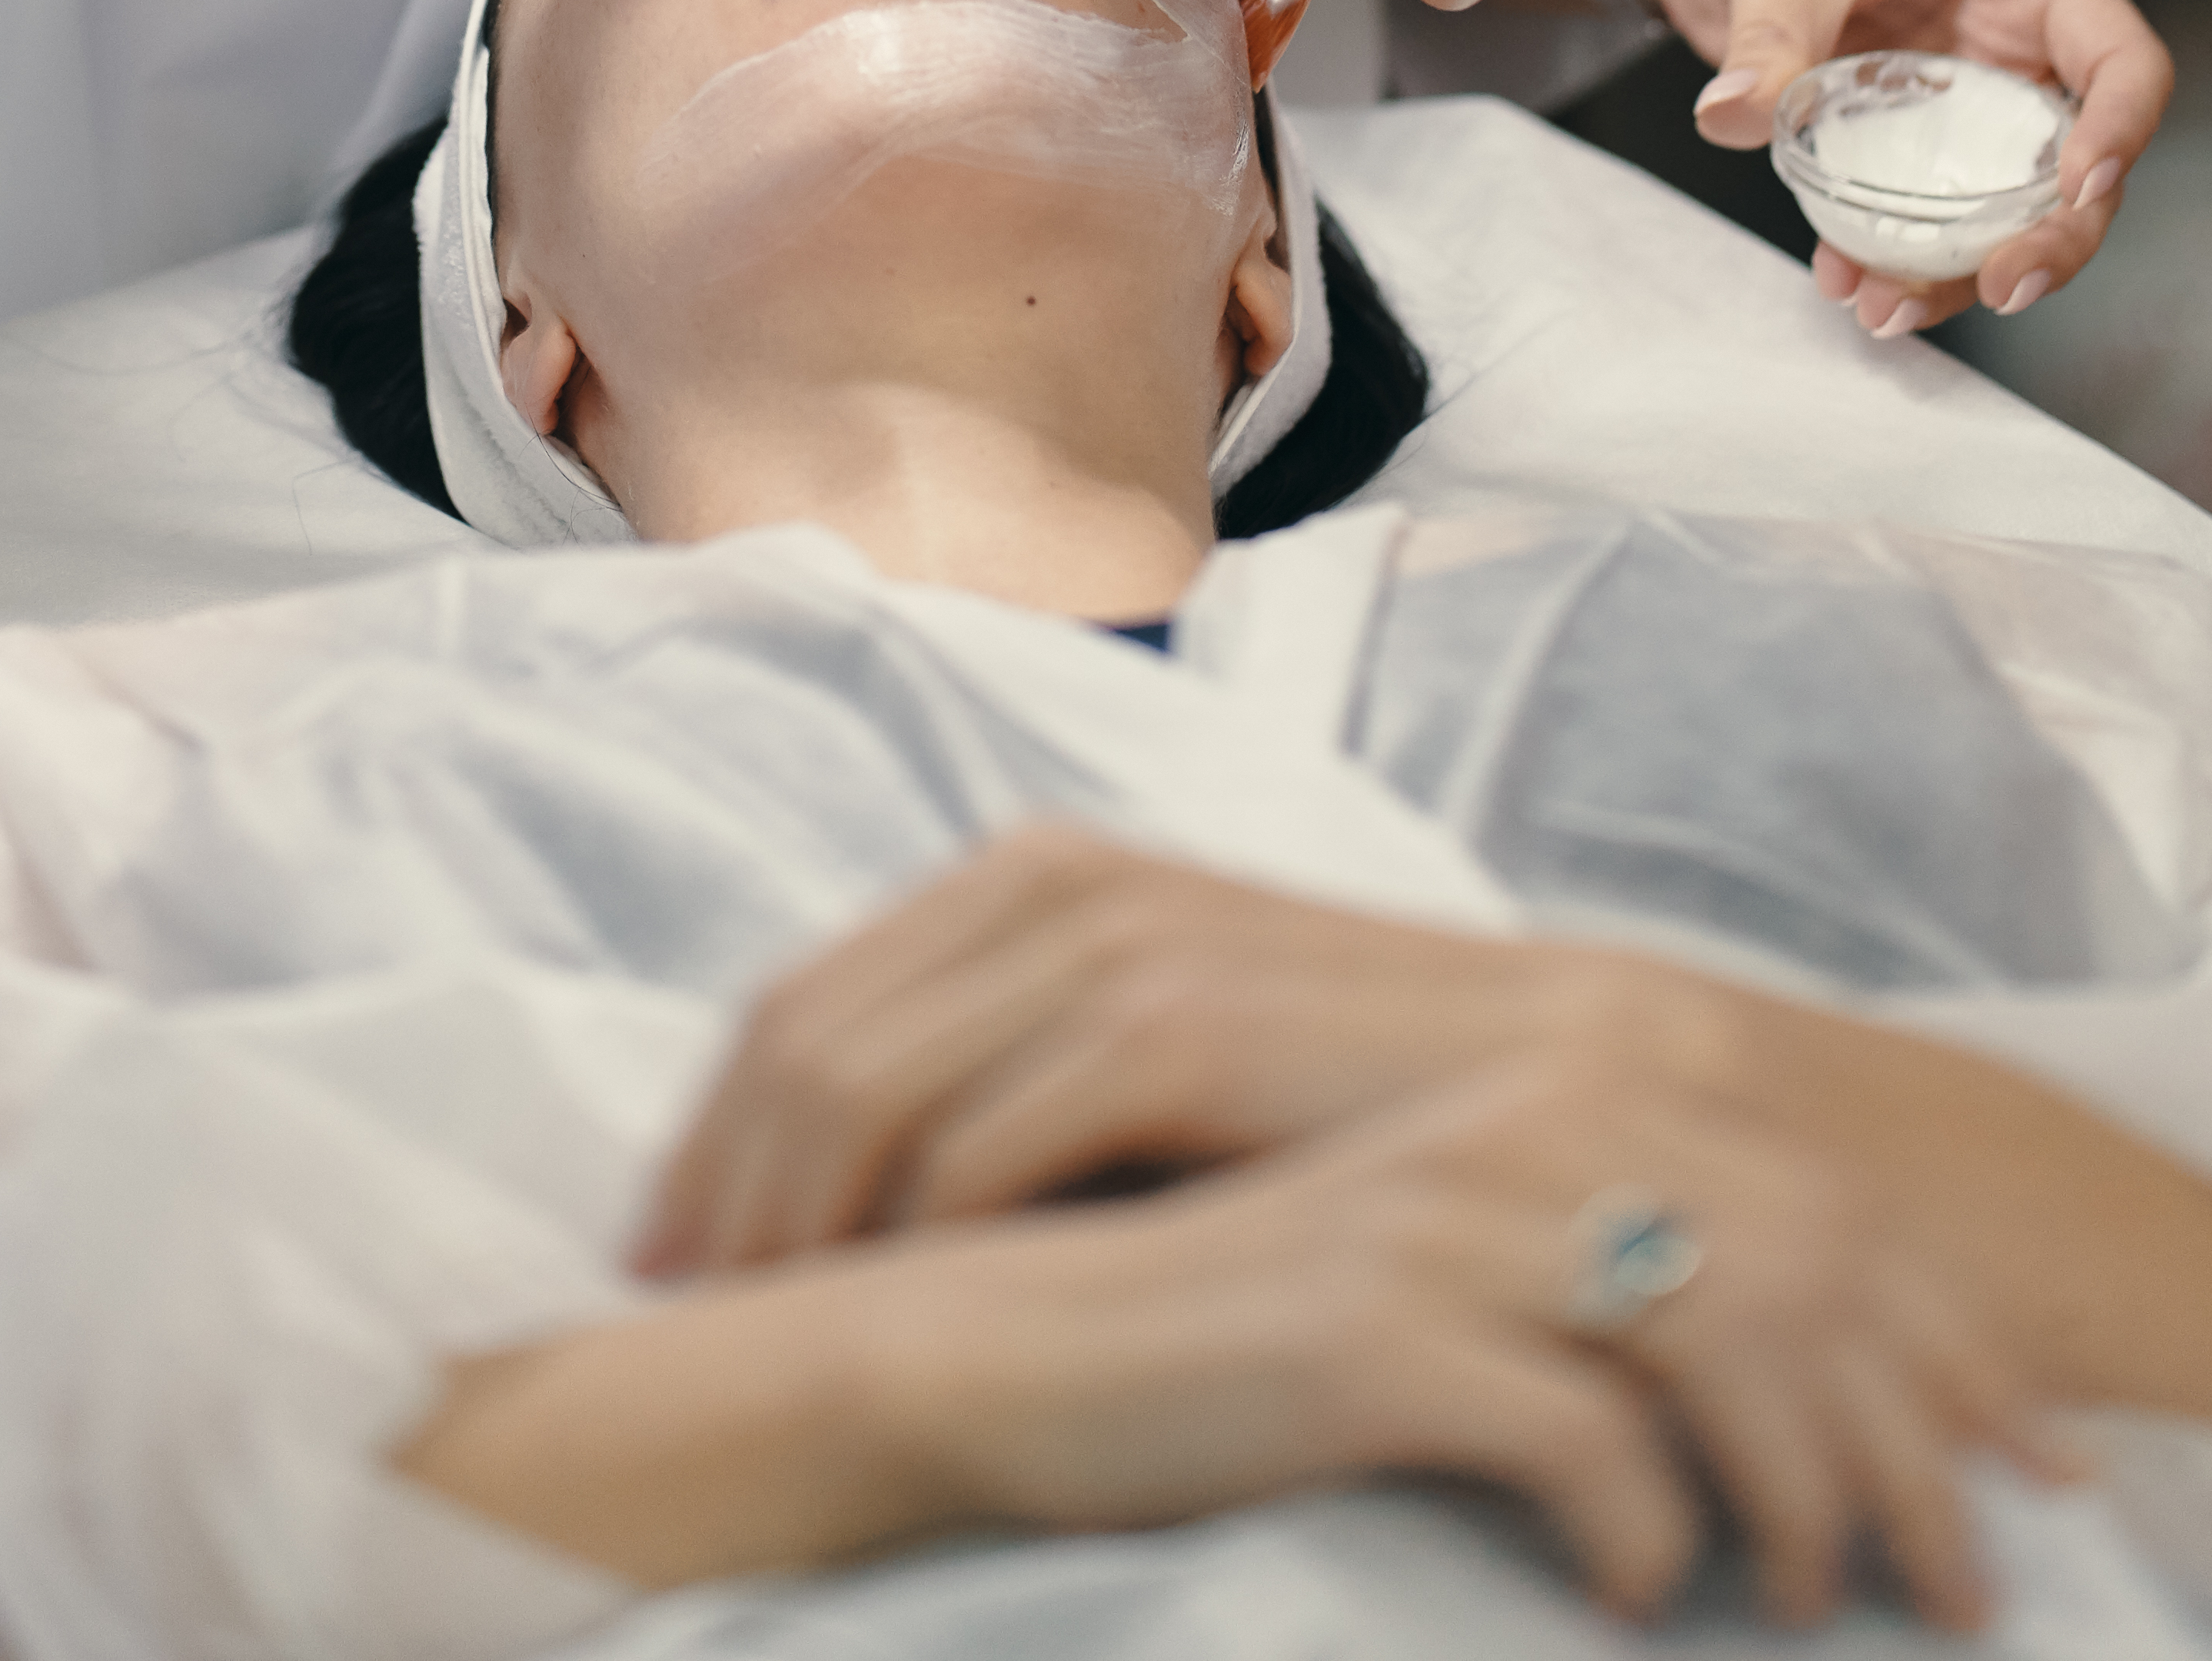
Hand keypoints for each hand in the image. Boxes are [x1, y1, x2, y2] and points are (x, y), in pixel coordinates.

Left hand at [643, 821, 1750, 1273]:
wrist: (1557, 1086)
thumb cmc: (1341, 1097)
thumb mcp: (1153, 1049)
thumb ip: (1016, 1072)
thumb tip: (850, 1186)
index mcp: (1029, 876)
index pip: (802, 996)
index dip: (709, 1129)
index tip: (654, 1257)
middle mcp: (1051, 883)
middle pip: (803, 1034)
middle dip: (716, 1182)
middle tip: (659, 1315)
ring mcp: (1115, 944)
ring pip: (864, 1081)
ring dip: (785, 1217)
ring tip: (748, 1334)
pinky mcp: (1177, 1024)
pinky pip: (985, 1138)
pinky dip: (909, 1230)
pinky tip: (889, 1316)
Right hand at [880, 1041, 2054, 1632]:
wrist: (1006, 1349)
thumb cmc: (1226, 1338)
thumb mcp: (1434, 1281)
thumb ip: (1584, 1286)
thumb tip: (1764, 1398)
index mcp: (1542, 1093)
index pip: (1820, 1198)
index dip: (1950, 1336)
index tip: (2045, 1466)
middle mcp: (1514, 1124)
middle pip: (1809, 1268)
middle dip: (1926, 1440)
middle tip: (1980, 1590)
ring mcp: (1448, 1218)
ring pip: (1728, 1345)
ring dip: (1810, 1497)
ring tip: (1823, 1604)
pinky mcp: (1379, 1330)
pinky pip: (1588, 1443)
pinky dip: (1649, 1538)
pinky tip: (1639, 1600)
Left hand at [1606, 0, 2171, 331]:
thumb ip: (1771, 33)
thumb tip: (1739, 114)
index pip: (2120, 60)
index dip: (2119, 131)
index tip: (2074, 189)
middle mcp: (2007, 42)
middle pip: (2077, 159)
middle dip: (2051, 236)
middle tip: (1996, 288)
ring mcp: (1955, 95)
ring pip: (2001, 205)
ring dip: (1957, 267)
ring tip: (1884, 306)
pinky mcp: (1895, 133)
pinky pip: (1919, 211)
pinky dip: (1893, 255)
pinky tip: (1843, 279)